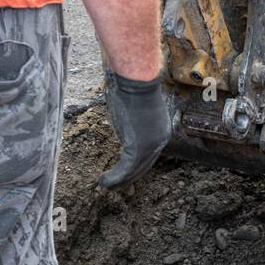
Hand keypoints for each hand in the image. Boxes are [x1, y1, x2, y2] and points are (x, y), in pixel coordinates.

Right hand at [99, 69, 171, 189]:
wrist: (137, 80)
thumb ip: (132, 119)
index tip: (122, 170)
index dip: (136, 164)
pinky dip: (114, 178)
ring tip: (104, 184)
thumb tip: (123, 121)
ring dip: (118, 181)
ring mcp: (152, 145)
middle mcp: (160, 139)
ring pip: (134, 170)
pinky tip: (103, 181)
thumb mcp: (135, 106)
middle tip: (113, 184)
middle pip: (144, 165)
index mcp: (161, 129)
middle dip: (128, 176)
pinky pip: (126, 169)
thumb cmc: (133, 85)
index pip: (149, 153)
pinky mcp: (140, 148)